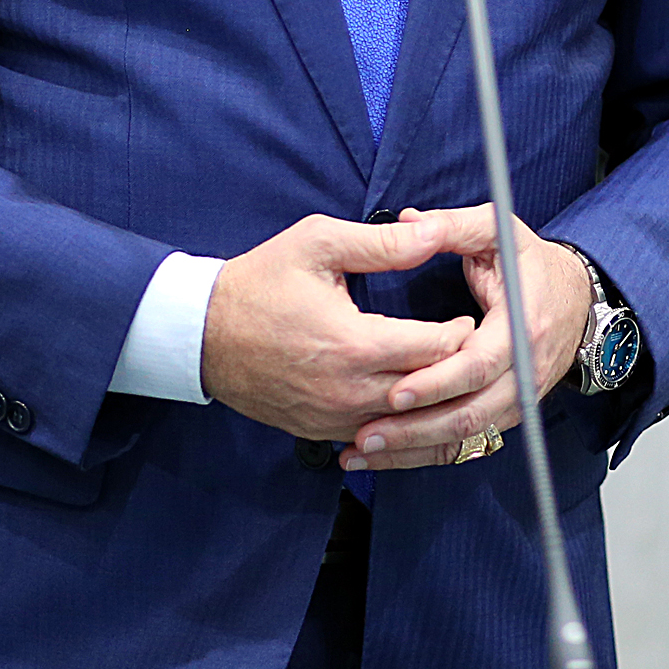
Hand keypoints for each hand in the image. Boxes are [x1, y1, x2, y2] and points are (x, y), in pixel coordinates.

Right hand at [201, 211, 477, 443]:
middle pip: (428, 390)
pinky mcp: (320, 431)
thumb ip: (382, 242)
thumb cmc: (260, 282)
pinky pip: (375, 434)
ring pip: (405, 422)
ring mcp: (333, 418)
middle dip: (452, 368)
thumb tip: (433, 234)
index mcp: (353, 343)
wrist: (202, 333)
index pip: (436, 349)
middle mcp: (347, 391)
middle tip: (465, 346)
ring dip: (427, 399)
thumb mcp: (318, 244)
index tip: (466, 318)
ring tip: (441, 372)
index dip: (460, 333)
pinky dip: (396, 419)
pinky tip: (405, 397)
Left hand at [342, 206, 591, 472]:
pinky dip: (428, 452)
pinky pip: (469, 442)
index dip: (437, 381)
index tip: (394, 391)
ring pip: (467, 436)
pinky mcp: (508, 413)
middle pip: (470, 413)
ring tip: (362, 452)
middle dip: (415, 429)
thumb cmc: (532, 265)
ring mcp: (519, 398)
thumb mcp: (499, 231)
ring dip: (414, 449)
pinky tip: (388, 455)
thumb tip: (409, 222)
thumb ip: (454, 225)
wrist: (578, 299)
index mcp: (522, 327)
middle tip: (364, 435)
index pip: (479, 365)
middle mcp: (524, 372)